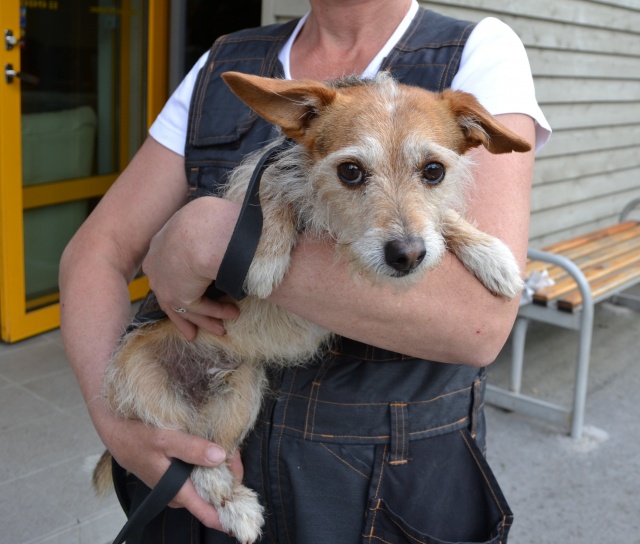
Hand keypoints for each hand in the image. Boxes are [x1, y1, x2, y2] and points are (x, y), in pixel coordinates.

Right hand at [94, 402, 243, 531]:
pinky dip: (209, 464)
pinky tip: (215, 449)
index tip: (247, 518)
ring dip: (220, 470)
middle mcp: (178, 493)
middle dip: (229, 479)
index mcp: (176, 490)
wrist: (117, 430)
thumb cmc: (139, 436)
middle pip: (212, 495)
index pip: (206, 512)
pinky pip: (199, 475)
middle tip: (236, 454)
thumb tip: (220, 456)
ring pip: (206, 483)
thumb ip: (192, 448)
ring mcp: (177, 484)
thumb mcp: (166, 439)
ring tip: (229, 450)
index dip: (227, 517)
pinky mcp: (176, 474)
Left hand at [143, 197, 241, 338]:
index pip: (166, 267)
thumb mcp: (203, 219)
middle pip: (168, 294)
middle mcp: (156, 265)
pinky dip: (215, 313)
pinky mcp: (176, 295)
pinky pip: (198, 309)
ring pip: (182, 307)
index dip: (179, 280)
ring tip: (221, 328)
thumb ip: (206, 231)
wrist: (205, 231)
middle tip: (192, 329)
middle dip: (183, 313)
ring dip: (205, 318)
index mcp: (161, 242)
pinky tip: (232, 313)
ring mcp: (163, 282)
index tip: (189, 291)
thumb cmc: (210, 218)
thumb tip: (226, 227)